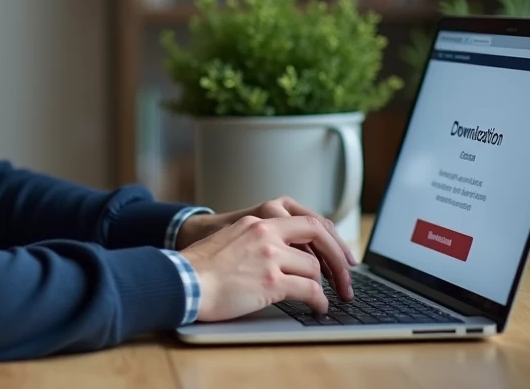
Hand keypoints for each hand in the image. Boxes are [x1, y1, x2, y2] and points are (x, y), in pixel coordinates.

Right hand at [176, 196, 356, 294]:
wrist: (182, 281)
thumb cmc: (200, 268)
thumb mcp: (230, 239)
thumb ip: (256, 240)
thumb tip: (280, 254)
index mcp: (257, 222)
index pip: (306, 221)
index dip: (328, 238)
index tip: (338, 253)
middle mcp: (266, 234)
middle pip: (318, 236)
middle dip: (338, 258)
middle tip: (347, 277)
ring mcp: (269, 257)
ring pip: (314, 268)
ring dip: (323, 287)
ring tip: (325, 300)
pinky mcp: (270, 282)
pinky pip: (309, 291)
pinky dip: (319, 302)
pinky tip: (318, 309)